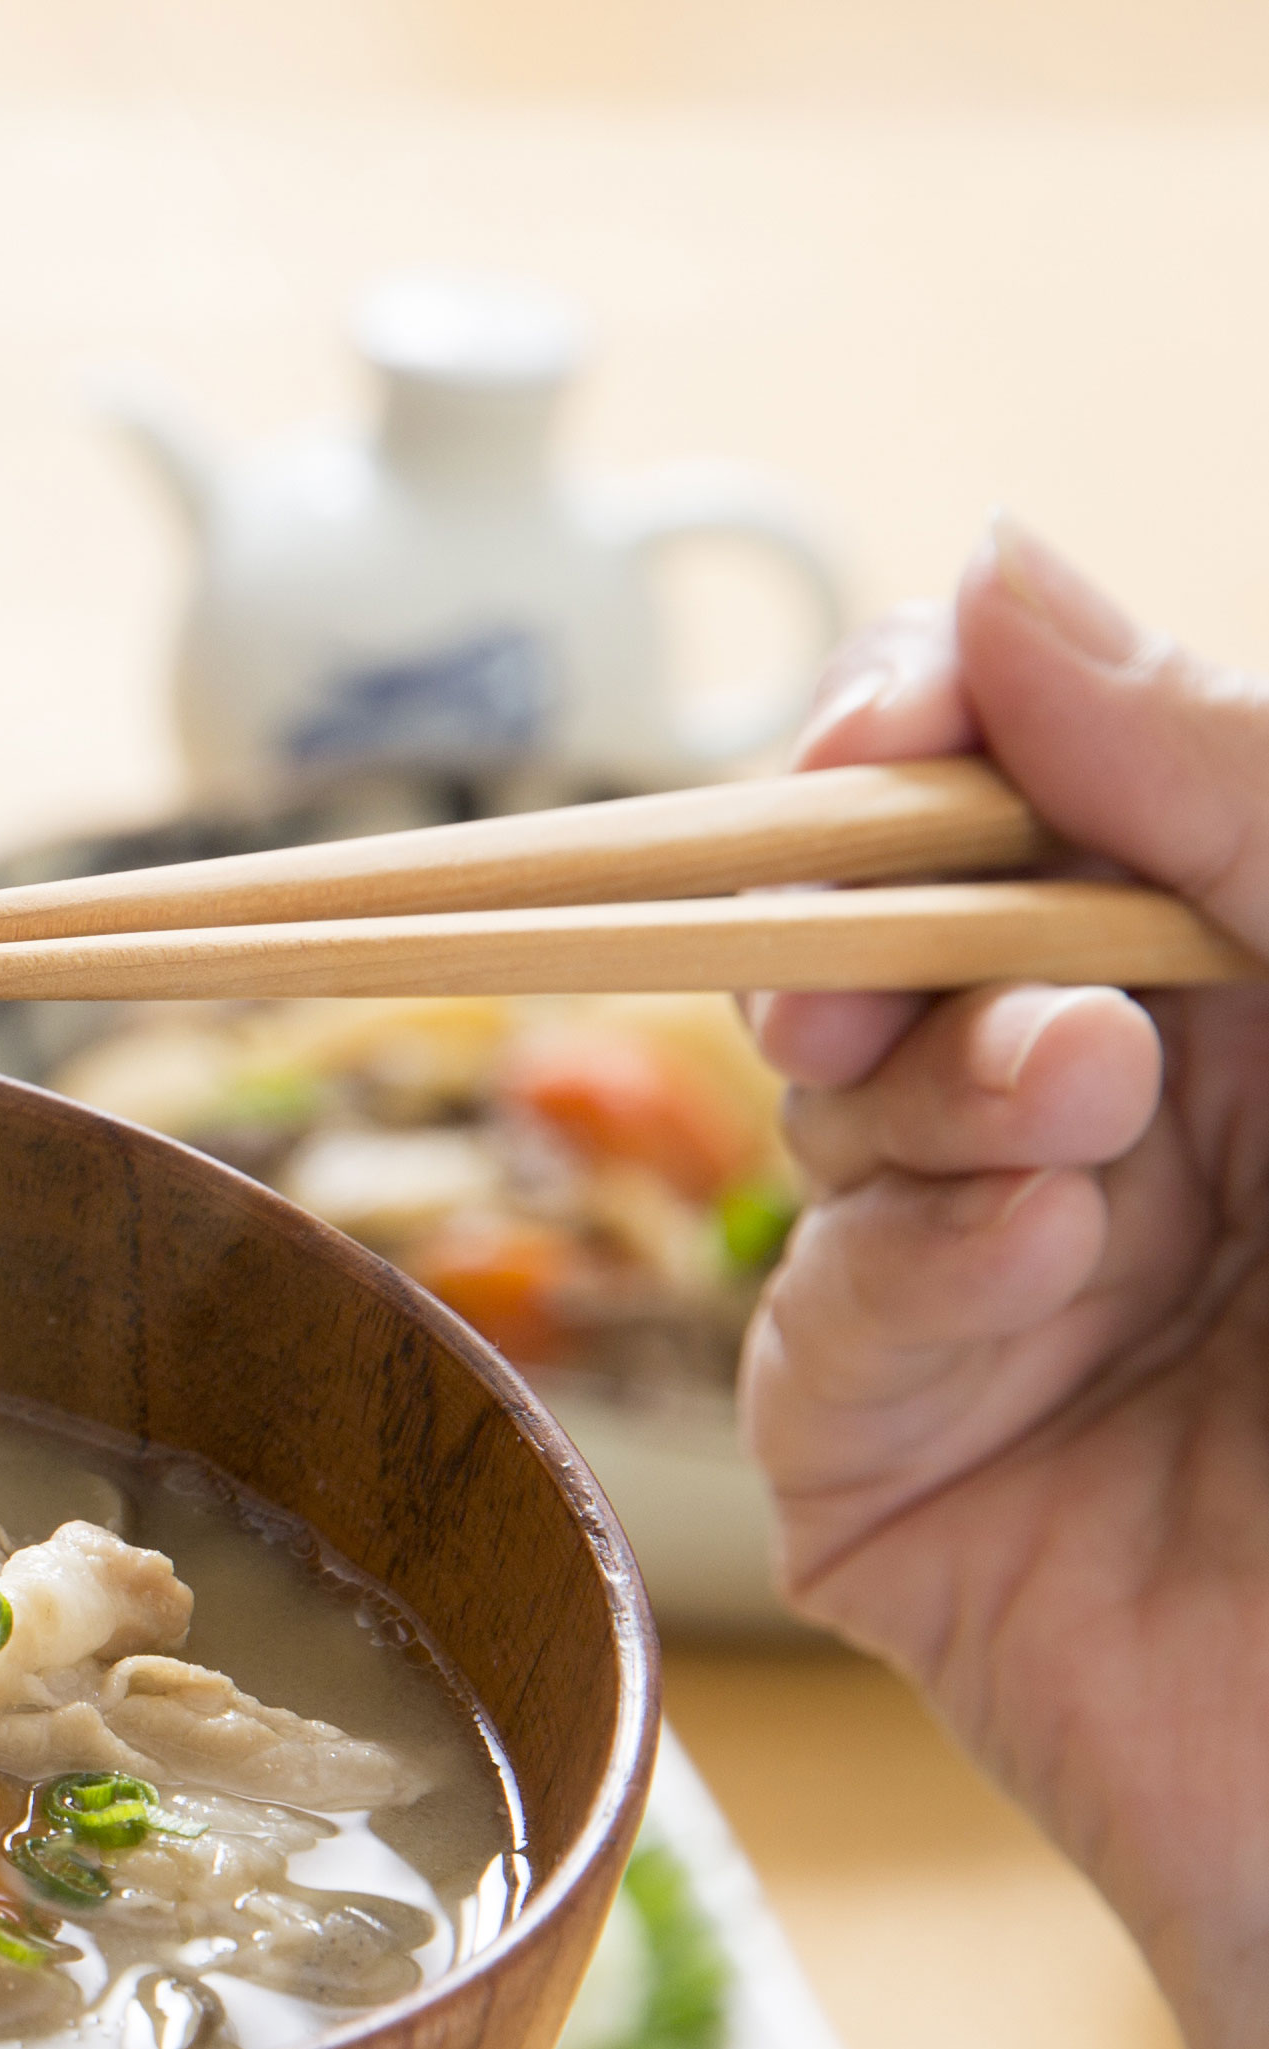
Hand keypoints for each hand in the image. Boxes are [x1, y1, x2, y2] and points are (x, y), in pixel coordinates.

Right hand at [738, 520, 1268, 2048]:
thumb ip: (1242, 794)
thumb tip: (994, 567)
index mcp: (1265, 1000)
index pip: (1034, 793)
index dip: (937, 726)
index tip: (896, 718)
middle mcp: (1135, 1130)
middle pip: (884, 928)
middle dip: (869, 901)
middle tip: (890, 919)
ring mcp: (1006, 1303)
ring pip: (832, 1105)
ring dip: (923, 1074)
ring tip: (1078, 1117)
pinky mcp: (900, 1481)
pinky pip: (823, 1319)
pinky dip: (911, 1257)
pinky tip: (1043, 1261)